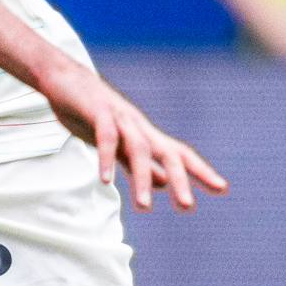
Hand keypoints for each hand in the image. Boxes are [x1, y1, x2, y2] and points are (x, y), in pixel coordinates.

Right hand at [40, 58, 226, 210]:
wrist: (63, 79)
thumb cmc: (91, 112)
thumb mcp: (119, 143)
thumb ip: (138, 164)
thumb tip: (162, 183)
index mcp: (145, 135)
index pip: (179, 154)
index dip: (201, 171)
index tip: (222, 188)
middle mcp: (138, 126)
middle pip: (167, 153)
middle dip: (179, 179)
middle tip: (187, 207)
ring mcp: (119, 118)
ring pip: (138, 149)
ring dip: (142, 178)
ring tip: (144, 206)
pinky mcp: (97, 112)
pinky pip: (106, 137)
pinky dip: (108, 158)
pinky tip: (106, 180)